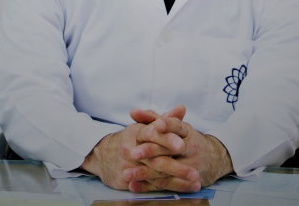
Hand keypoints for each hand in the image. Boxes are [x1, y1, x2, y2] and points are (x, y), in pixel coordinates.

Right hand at [80, 121, 196, 190]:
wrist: (102, 155)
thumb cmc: (131, 139)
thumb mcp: (146, 126)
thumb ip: (166, 118)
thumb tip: (182, 108)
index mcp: (137, 132)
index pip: (152, 135)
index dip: (167, 140)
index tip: (182, 145)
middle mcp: (130, 150)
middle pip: (154, 159)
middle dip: (176, 167)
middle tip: (195, 172)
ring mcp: (126, 166)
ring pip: (154, 175)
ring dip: (176, 181)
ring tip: (195, 183)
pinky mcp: (124, 181)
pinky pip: (148, 187)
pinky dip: (166, 189)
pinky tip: (183, 190)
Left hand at [124, 106, 233, 191]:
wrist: (215, 159)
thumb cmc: (187, 139)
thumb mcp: (175, 126)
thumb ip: (153, 118)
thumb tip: (133, 112)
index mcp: (187, 131)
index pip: (177, 126)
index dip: (167, 125)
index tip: (155, 126)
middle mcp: (191, 148)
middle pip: (170, 150)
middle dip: (150, 151)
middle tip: (131, 153)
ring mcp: (191, 166)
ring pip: (166, 170)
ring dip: (145, 172)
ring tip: (127, 173)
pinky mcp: (188, 182)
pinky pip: (167, 185)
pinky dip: (149, 186)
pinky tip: (134, 185)